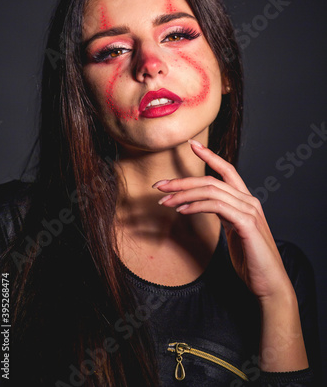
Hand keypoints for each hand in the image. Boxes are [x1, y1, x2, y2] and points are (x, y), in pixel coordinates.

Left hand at [153, 139, 293, 302]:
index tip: (192, 144)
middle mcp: (249, 201)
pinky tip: (182, 210)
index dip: (210, 155)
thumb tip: (204, 206)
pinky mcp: (247, 224)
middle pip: (212, 180)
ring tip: (165, 201)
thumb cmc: (250, 260)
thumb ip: (225, 215)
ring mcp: (249, 211)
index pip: (227, 170)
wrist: (270, 283)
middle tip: (159, 185)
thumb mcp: (234, 231)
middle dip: (182, 181)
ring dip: (184, 194)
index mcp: (246, 201)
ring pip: (212, 191)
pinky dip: (197, 205)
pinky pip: (217, 207)